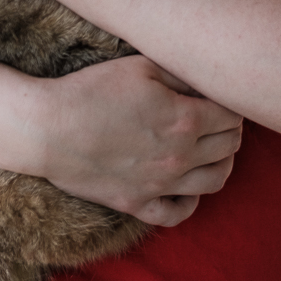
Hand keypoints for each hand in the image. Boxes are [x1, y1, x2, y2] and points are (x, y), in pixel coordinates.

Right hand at [29, 55, 243, 227]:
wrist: (48, 129)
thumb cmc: (91, 90)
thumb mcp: (140, 66)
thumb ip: (181, 75)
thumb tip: (207, 83)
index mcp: (185, 119)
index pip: (232, 115)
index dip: (232, 104)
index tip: (222, 97)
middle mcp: (181, 156)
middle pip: (229, 147)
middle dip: (232, 130)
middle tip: (222, 118)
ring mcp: (160, 184)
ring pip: (215, 181)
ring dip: (224, 163)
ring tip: (215, 149)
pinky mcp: (138, 203)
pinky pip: (178, 214)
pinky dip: (192, 202)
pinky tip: (188, 186)